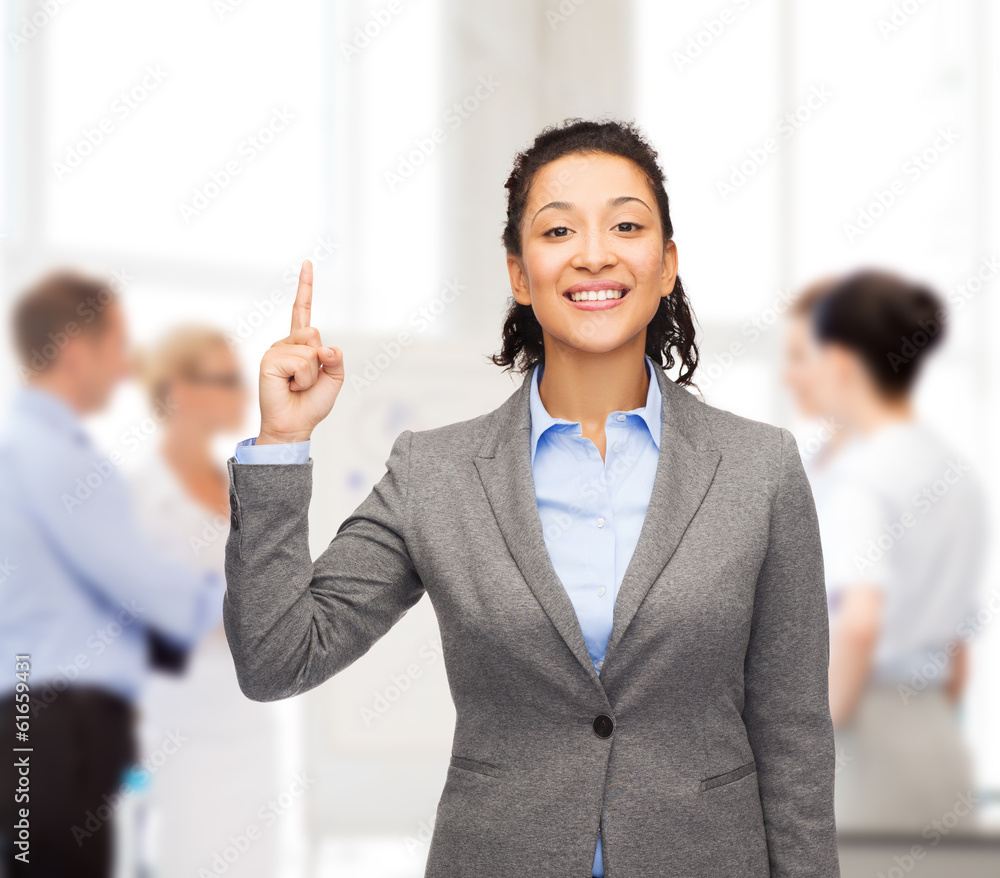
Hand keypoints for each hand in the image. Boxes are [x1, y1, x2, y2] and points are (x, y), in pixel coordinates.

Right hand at [256, 260, 343, 444]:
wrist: (295, 425)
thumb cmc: (311, 404)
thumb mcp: (335, 379)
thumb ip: (336, 359)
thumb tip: (325, 348)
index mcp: (300, 344)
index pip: (302, 311)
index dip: (305, 287)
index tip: (308, 263)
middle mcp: (285, 343)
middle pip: (315, 333)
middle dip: (321, 361)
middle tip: (306, 381)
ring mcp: (275, 350)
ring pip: (310, 350)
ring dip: (312, 374)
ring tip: (298, 386)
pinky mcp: (269, 360)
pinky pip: (302, 361)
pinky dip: (304, 378)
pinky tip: (291, 386)